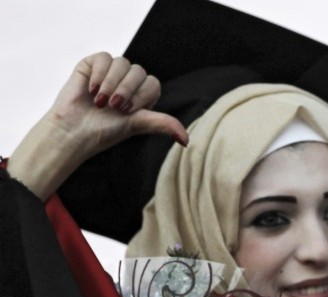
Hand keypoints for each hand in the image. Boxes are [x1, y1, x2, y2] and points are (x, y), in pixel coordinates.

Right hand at [9, 52, 187, 199]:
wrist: (73, 131)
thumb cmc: (105, 132)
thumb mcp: (138, 126)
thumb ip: (162, 125)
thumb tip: (186, 140)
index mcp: (142, 96)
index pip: (153, 83)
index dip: (141, 95)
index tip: (127, 111)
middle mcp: (127, 82)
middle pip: (138, 71)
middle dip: (126, 90)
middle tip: (113, 107)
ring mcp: (110, 72)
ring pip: (122, 62)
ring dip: (111, 83)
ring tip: (100, 101)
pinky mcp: (91, 65)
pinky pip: (103, 57)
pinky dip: (98, 73)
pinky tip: (91, 89)